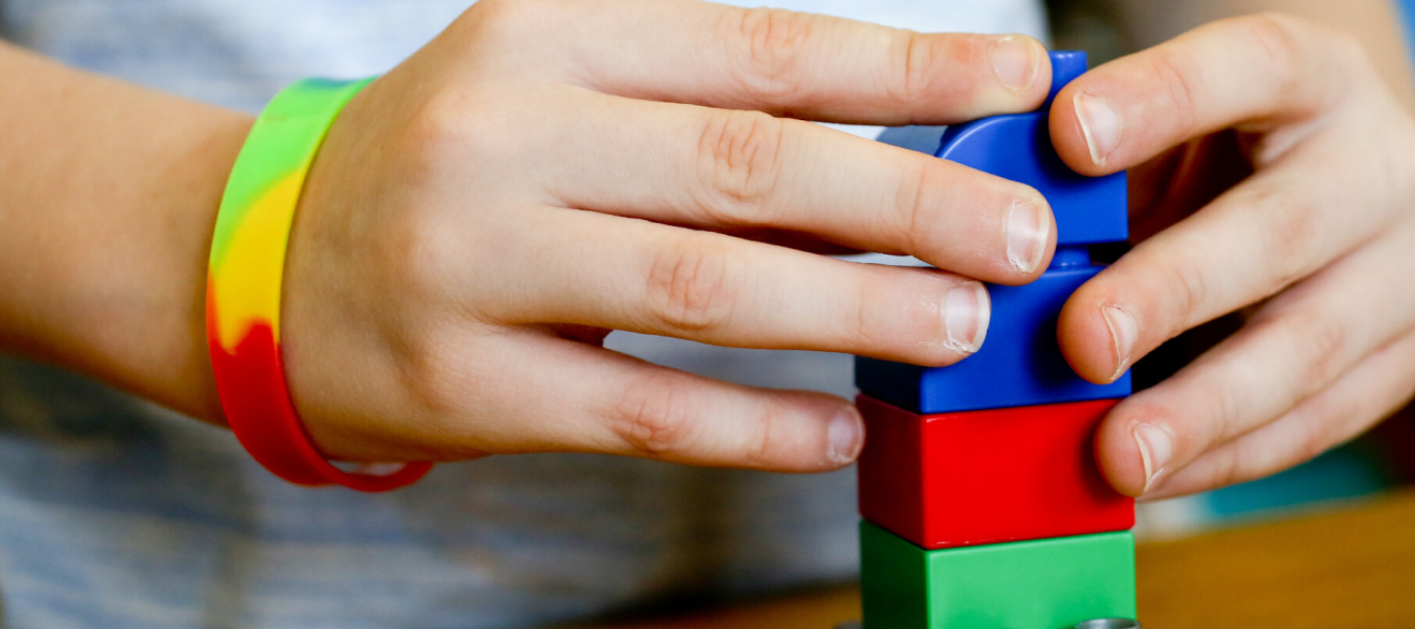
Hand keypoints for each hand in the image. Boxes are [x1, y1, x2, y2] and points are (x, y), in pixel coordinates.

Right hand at [282, 0, 1058, 468]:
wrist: (262, 257)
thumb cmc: (464, 162)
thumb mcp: (563, 88)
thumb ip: (709, 104)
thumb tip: (905, 137)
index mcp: (548, 37)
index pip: (760, 49)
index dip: (903, 70)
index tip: (1019, 84)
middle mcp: (505, 135)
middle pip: (748, 165)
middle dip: (908, 200)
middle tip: (1023, 235)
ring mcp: (473, 263)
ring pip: (702, 288)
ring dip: (853, 311)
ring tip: (962, 326)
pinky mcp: (461, 384)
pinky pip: (639, 410)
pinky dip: (754, 426)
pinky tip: (842, 430)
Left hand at [1049, 14, 1414, 497]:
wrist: (1339, 177)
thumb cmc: (1225, 150)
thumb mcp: (1169, 124)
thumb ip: (1097, 162)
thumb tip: (998, 228)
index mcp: (1316, 74)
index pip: (1249, 67)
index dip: (1161, 99)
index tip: (1066, 135)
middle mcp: (1380, 165)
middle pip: (1284, 227)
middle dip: (1175, 292)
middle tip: (1082, 343)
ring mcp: (1408, 269)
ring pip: (1310, 346)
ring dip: (1204, 410)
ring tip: (1119, 453)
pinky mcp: (1402, 359)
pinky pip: (1315, 422)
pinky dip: (1225, 458)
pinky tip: (1154, 478)